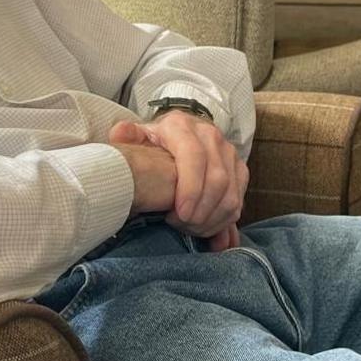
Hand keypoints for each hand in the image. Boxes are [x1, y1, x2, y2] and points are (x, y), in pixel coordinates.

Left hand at [109, 112, 246, 244]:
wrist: (178, 135)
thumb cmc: (154, 144)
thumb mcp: (138, 138)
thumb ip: (127, 137)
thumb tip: (120, 132)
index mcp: (182, 126)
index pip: (194, 157)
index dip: (190, 189)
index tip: (178, 215)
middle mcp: (210, 135)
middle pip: (217, 180)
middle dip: (201, 212)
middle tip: (183, 228)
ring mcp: (228, 152)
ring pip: (231, 194)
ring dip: (213, 220)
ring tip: (192, 231)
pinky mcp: (239, 169)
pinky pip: (239, 201)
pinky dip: (225, 222)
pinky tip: (210, 234)